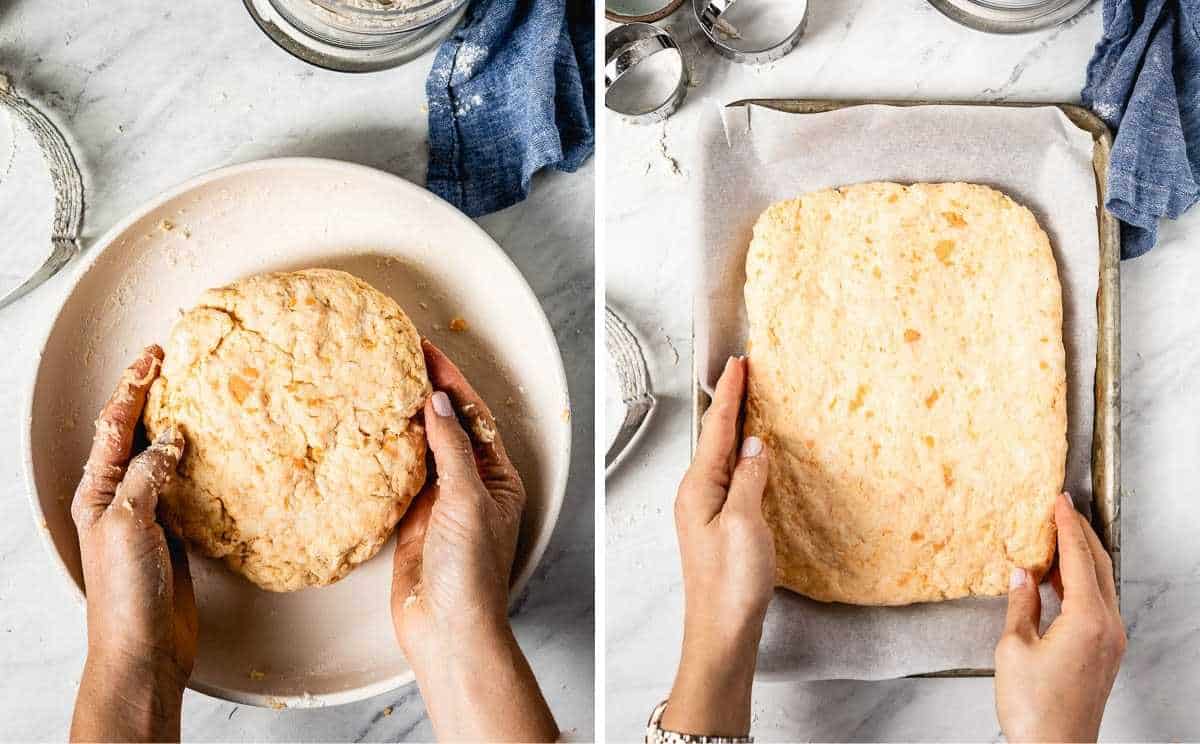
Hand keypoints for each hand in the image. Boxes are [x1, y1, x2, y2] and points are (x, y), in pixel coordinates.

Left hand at [70, 345, 196, 742]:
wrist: (144, 646)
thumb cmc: (125, 591)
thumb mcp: (128, 523)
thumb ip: (148, 476)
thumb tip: (172, 438)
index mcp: (98, 489)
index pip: (116, 425)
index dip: (134, 387)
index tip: (156, 356)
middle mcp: (120, 495)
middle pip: (135, 433)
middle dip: (151, 395)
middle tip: (174, 362)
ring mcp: (148, 513)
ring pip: (161, 456)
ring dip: (177, 424)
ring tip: (198, 395)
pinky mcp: (175, 532)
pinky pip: (186, 484)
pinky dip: (200, 461)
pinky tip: (216, 451)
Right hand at [391, 339, 556, 741]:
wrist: (447, 630)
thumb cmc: (471, 571)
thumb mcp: (467, 500)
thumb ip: (451, 449)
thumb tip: (438, 401)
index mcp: (497, 476)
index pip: (472, 415)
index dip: (449, 379)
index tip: (424, 348)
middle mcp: (471, 484)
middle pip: (447, 424)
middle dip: (426, 389)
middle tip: (396, 354)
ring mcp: (440, 501)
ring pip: (421, 446)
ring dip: (403, 416)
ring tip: (379, 379)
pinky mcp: (412, 519)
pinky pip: (398, 474)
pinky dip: (385, 450)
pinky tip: (369, 427)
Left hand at [662, 356, 773, 736]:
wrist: (722, 630)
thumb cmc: (731, 583)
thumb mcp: (744, 524)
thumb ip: (749, 479)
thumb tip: (754, 443)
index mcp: (698, 486)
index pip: (716, 427)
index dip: (730, 393)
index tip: (739, 362)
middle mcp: (696, 493)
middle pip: (714, 436)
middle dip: (730, 402)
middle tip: (745, 371)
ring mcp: (705, 510)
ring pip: (721, 455)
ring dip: (735, 426)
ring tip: (751, 400)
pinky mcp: (718, 525)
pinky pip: (729, 476)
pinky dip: (741, 455)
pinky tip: (753, 454)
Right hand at [995, 491, 1125, 742]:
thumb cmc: (1032, 707)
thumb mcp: (1014, 648)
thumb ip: (1020, 605)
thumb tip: (1021, 572)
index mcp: (1088, 619)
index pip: (1078, 558)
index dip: (1066, 526)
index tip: (1057, 501)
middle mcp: (1108, 626)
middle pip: (1098, 565)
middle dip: (1080, 534)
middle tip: (1062, 509)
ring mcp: (1111, 641)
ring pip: (1101, 584)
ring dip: (1081, 557)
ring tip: (1058, 538)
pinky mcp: (1105, 653)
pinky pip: (1099, 604)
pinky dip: (1081, 582)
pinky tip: (1059, 580)